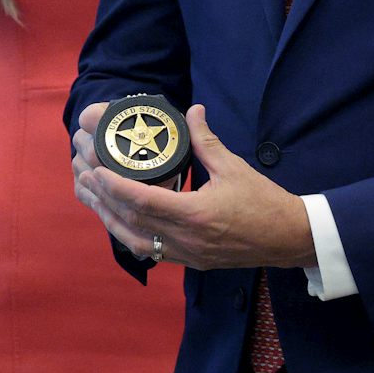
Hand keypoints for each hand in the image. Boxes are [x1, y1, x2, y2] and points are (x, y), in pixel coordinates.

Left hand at [73, 103, 314, 269]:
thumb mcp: (234, 167)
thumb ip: (206, 141)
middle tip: (84, 174)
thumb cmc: (265, 202)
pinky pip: (149, 251)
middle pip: (131, 221)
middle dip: (103, 198)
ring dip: (109, 219)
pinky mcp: (189, 262)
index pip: (143, 202)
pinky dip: (128, 234)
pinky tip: (116, 219)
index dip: (115, 187)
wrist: (289, 238)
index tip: (96, 169)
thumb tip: (193, 110)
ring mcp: (186, 255)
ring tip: (91, 196)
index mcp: (196, 214)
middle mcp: (186, 239)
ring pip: (135, 241)